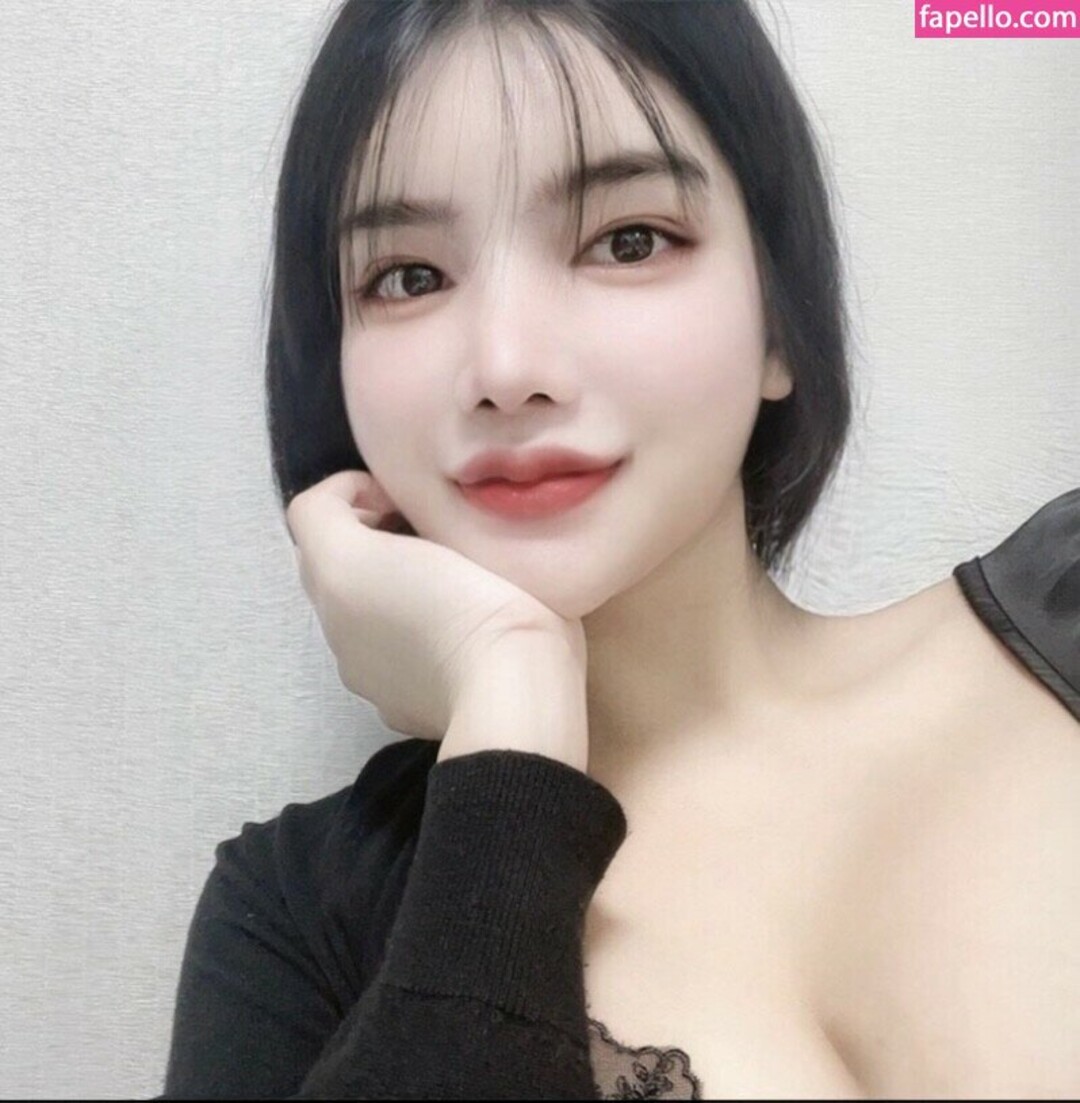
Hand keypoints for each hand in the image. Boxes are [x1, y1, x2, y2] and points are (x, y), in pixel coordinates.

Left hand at [286, 470, 585, 741]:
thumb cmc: (480, 599)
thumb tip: (390, 509)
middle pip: (330, 562)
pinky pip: (383, 655)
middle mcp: (333, 624)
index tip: (406, 498)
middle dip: (367, 538)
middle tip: (425, 533)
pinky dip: (405, 636)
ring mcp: (361, 673)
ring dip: (385, 589)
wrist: (512, 694)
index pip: (314, 510)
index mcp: (338, 574)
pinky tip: (453, 637)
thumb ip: (412, 508)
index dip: (356, 490)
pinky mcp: (391, 707)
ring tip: (445, 584)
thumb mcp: (441, 525)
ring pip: (356, 611)